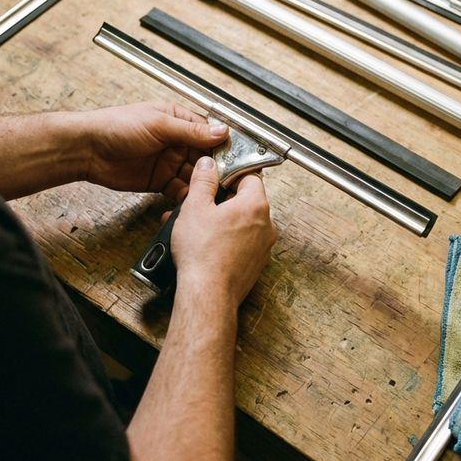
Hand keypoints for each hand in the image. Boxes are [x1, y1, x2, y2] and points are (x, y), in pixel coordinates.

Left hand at [80, 102, 227, 200]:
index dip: (224, 147)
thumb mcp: (159, 124)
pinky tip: (196, 201)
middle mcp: (177, 141)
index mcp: (178, 121)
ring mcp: (169, 162)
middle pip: (206, 157)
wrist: (87, 150)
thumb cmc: (116, 126)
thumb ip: (191, 131)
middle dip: (217, 169)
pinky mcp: (160, 181)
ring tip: (215, 193)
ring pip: (195, 176)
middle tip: (230, 181)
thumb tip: (221, 131)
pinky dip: (188, 197)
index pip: (209, 134)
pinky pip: (180, 190)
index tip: (238, 158)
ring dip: (204, 184)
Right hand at [170, 156, 276, 307]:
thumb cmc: (203, 254)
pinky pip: (242, 245)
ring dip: (221, 222)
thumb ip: (203, 181)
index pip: (250, 176)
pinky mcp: (255, 265)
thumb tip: (208, 166)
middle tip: (201, 204)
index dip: (230, 174)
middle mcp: (266, 226)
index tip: (216, 177)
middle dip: (222, 200)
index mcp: (256, 206)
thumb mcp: (195, 207)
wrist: (208, 294)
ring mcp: (263, 248)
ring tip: (197, 226)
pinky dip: (226, 241)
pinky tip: (204, 245)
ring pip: (242, 225)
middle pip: (246, 201)